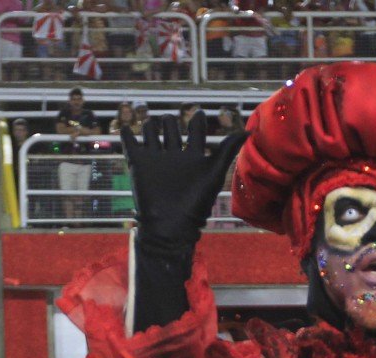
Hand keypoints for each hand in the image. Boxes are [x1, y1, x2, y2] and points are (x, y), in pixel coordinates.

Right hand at [120, 115, 244, 252]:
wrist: (170, 226)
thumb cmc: (196, 203)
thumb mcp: (214, 172)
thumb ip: (228, 149)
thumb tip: (249, 130)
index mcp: (194, 157)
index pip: (195, 131)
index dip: (197, 120)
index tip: (200, 113)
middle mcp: (175, 156)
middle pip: (170, 129)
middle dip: (170, 121)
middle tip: (170, 121)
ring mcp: (156, 160)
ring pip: (151, 133)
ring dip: (150, 125)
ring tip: (151, 124)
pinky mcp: (139, 165)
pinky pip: (131, 144)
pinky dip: (127, 135)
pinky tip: (126, 129)